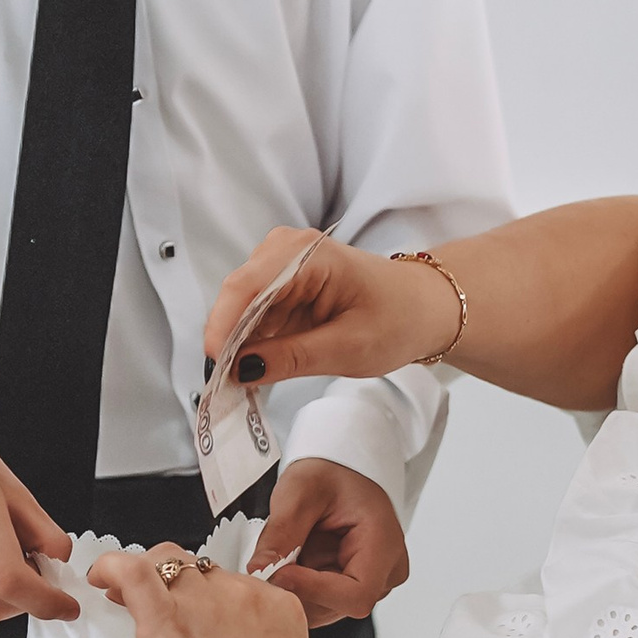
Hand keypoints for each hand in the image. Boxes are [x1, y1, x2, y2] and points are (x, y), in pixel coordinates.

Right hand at [204, 227, 460, 388]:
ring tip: (238, 385)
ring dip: (238, 345)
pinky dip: (251, 343)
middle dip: (228, 340)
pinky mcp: (281, 285)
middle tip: (224, 388)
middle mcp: (286, 250)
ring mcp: (280, 265)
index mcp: (307, 255)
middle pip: (238, 296)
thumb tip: (240, 370)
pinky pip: (253, 314)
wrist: (423, 308)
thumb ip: (291, 358)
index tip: (215, 365)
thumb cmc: (397, 320)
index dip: (223, 325)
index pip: (247, 286)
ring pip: (241, 309)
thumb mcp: (348, 348)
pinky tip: (254, 369)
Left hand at [251, 458, 408, 625]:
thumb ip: (282, 531)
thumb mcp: (301, 490)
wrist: (343, 468)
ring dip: (296, 588)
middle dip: (297, 588)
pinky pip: (320, 602)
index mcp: (384, 544)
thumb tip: (259, 570)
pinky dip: (298, 587)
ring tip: (286, 553)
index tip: (279, 573)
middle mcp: (386, 572)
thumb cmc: (332, 473)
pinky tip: (293, 561)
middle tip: (268, 563)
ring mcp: (372, 582)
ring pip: (325, 608)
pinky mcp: (353, 587)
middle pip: (337, 605)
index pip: (356, 594)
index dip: (313, 590)